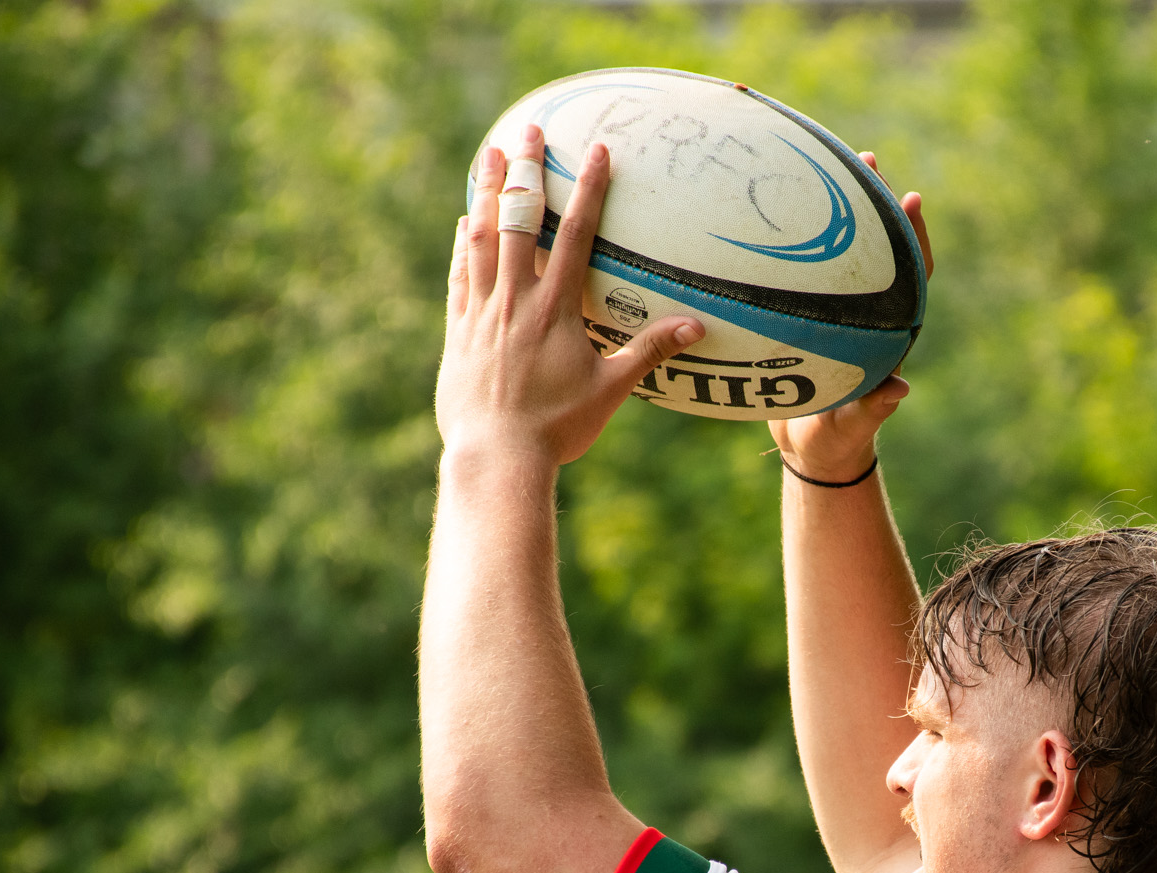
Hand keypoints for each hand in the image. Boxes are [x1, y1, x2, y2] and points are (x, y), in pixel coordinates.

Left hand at [437, 123, 701, 465]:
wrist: (496, 455)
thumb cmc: (559, 428)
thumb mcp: (611, 391)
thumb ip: (649, 352)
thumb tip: (696, 327)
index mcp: (556, 310)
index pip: (576, 236)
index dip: (590, 192)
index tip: (598, 153)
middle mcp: (516, 301)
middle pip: (520, 221)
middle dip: (527, 172)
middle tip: (530, 132)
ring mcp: (482, 312)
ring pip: (482, 238)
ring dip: (488, 193)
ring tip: (491, 156)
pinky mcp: (460, 331)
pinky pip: (460, 274)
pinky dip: (464, 244)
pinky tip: (465, 222)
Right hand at [770, 152, 933, 480]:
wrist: (812, 451)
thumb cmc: (833, 442)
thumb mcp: (848, 429)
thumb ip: (871, 412)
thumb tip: (900, 391)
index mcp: (888, 331)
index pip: (914, 276)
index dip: (915, 238)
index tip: (910, 199)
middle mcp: (870, 311)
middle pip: (883, 246)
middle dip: (876, 200)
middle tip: (865, 158)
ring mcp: (840, 308)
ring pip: (845, 248)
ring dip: (838, 206)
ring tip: (823, 160)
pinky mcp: (811, 312)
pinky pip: (806, 268)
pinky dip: (795, 236)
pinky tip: (768, 207)